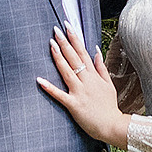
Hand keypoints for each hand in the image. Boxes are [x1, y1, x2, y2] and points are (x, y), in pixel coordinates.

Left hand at [40, 22, 130, 146]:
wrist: (112, 125)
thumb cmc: (109, 106)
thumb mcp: (108, 84)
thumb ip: (101, 67)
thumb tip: (96, 51)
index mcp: (94, 75)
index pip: (83, 52)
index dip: (75, 38)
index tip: (68, 26)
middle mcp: (86, 80)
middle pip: (74, 57)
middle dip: (65, 42)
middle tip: (56, 28)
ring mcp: (80, 92)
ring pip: (67, 71)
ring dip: (58, 57)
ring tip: (50, 43)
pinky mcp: (74, 104)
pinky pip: (59, 94)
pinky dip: (49, 87)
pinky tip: (39, 79)